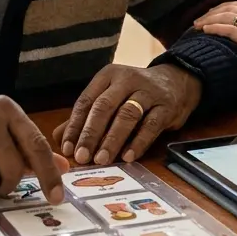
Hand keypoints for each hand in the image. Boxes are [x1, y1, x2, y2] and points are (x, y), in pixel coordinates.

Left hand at [52, 64, 201, 164]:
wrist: (178, 81)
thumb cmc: (136, 93)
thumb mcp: (111, 97)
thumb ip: (86, 117)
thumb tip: (58, 138)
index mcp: (108, 76)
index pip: (86, 101)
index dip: (75, 126)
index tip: (67, 148)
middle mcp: (127, 79)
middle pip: (104, 107)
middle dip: (91, 134)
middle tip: (82, 157)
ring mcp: (148, 91)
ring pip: (127, 115)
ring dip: (112, 140)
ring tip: (102, 159)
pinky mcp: (167, 105)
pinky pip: (151, 125)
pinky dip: (138, 142)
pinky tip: (128, 157)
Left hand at [194, 1, 236, 84]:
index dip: (229, 7)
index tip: (218, 12)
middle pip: (233, 7)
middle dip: (215, 10)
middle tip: (202, 17)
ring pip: (227, 15)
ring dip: (209, 18)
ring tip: (197, 24)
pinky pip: (228, 29)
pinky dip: (214, 28)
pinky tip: (204, 30)